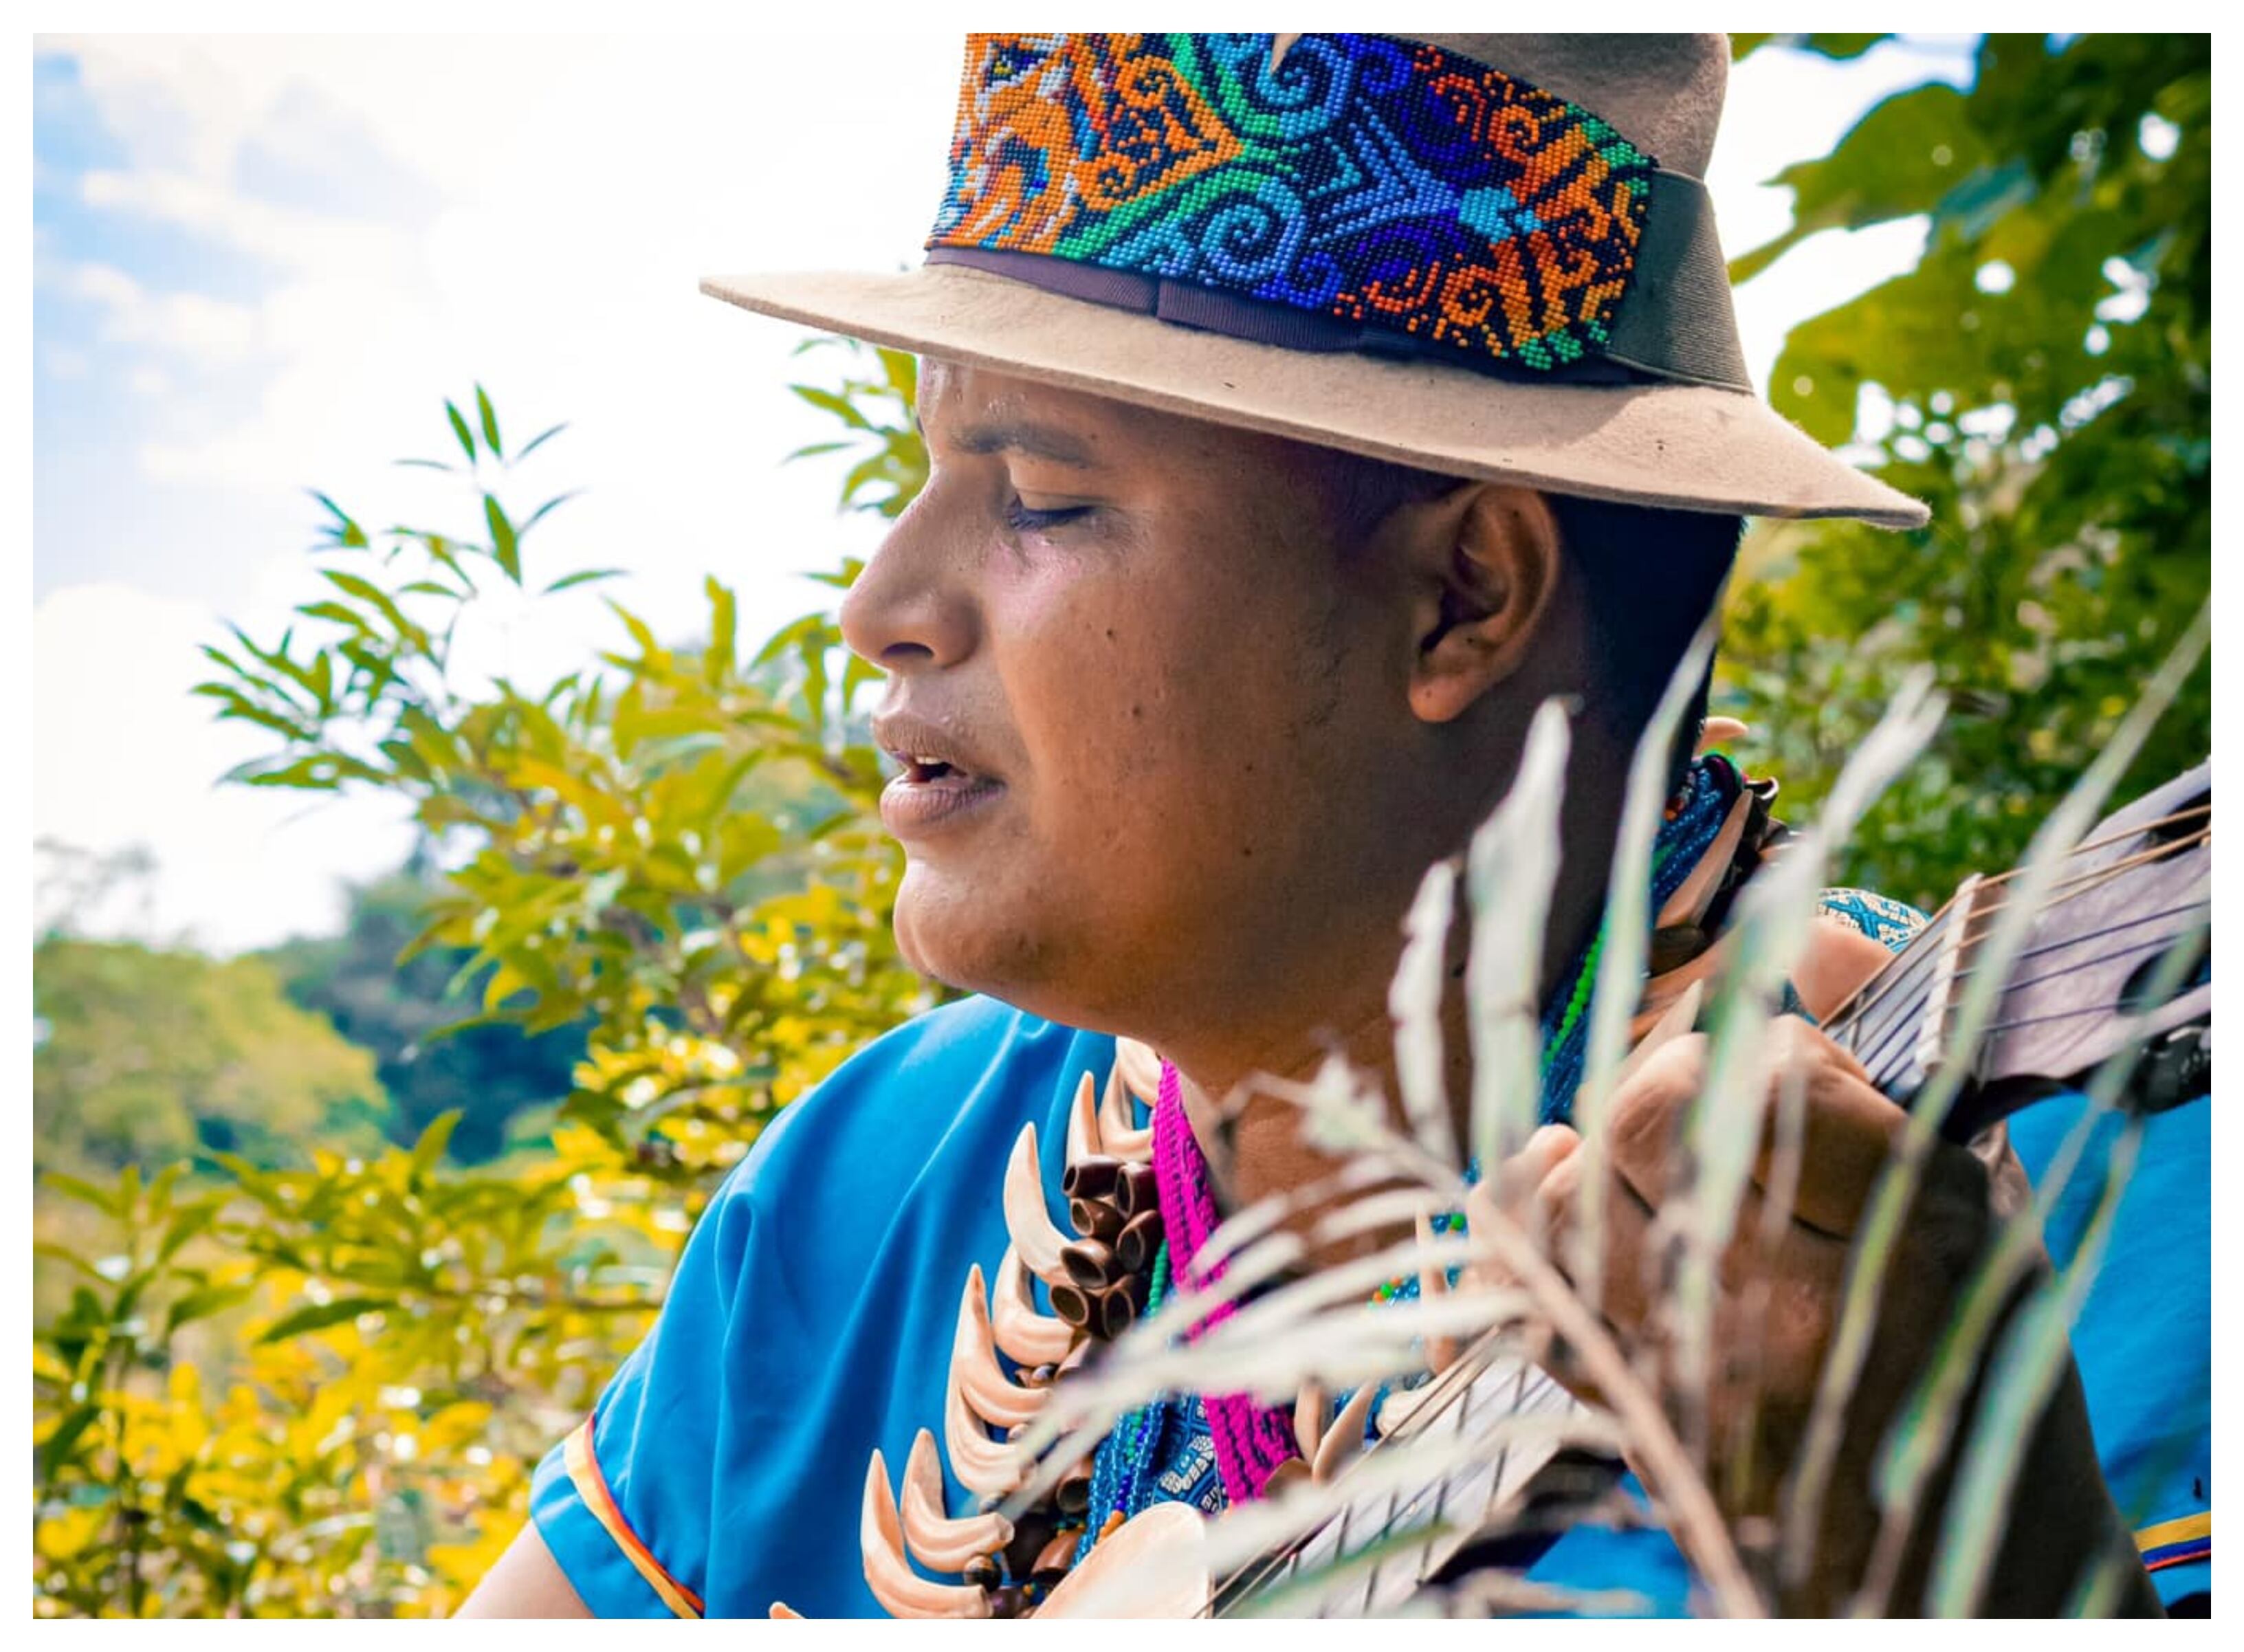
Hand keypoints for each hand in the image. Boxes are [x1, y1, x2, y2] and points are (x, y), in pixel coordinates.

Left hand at [1485, 1017, 2151, 1615]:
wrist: (1943, 1563)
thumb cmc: (1967, 1363)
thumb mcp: (1974, 1210)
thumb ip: (1878, 1081)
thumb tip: (1800, 944)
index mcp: (1904, 1231)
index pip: (1765, 1073)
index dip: (1760, 1052)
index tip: (1781, 1073)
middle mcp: (1787, 1302)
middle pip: (1643, 1121)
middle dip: (1653, 1092)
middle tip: (1684, 1116)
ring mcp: (1692, 1364)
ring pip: (1561, 1197)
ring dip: (1573, 1162)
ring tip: (1606, 1165)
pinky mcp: (1624, 1410)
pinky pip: (1517, 1290)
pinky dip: (1514, 1237)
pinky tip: (1551, 1217)